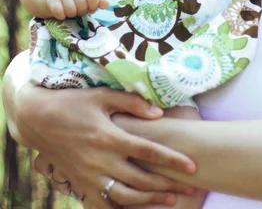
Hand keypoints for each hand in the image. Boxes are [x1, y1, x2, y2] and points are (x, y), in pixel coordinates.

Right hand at [21, 85, 196, 207]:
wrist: (37, 120)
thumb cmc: (74, 103)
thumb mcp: (103, 95)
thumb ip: (133, 103)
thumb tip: (159, 112)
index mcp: (110, 137)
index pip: (149, 151)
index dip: (172, 160)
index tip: (192, 166)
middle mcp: (101, 160)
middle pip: (141, 179)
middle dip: (167, 184)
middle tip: (188, 187)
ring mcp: (88, 176)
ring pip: (124, 196)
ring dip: (149, 200)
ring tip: (170, 199)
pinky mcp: (79, 184)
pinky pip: (101, 204)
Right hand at [46, 0, 108, 18]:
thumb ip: (99, 0)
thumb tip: (106, 5)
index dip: (93, 7)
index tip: (90, 8)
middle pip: (82, 7)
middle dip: (81, 11)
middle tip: (78, 8)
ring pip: (71, 12)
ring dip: (71, 14)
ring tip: (71, 9)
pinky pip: (59, 13)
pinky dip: (61, 16)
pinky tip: (62, 12)